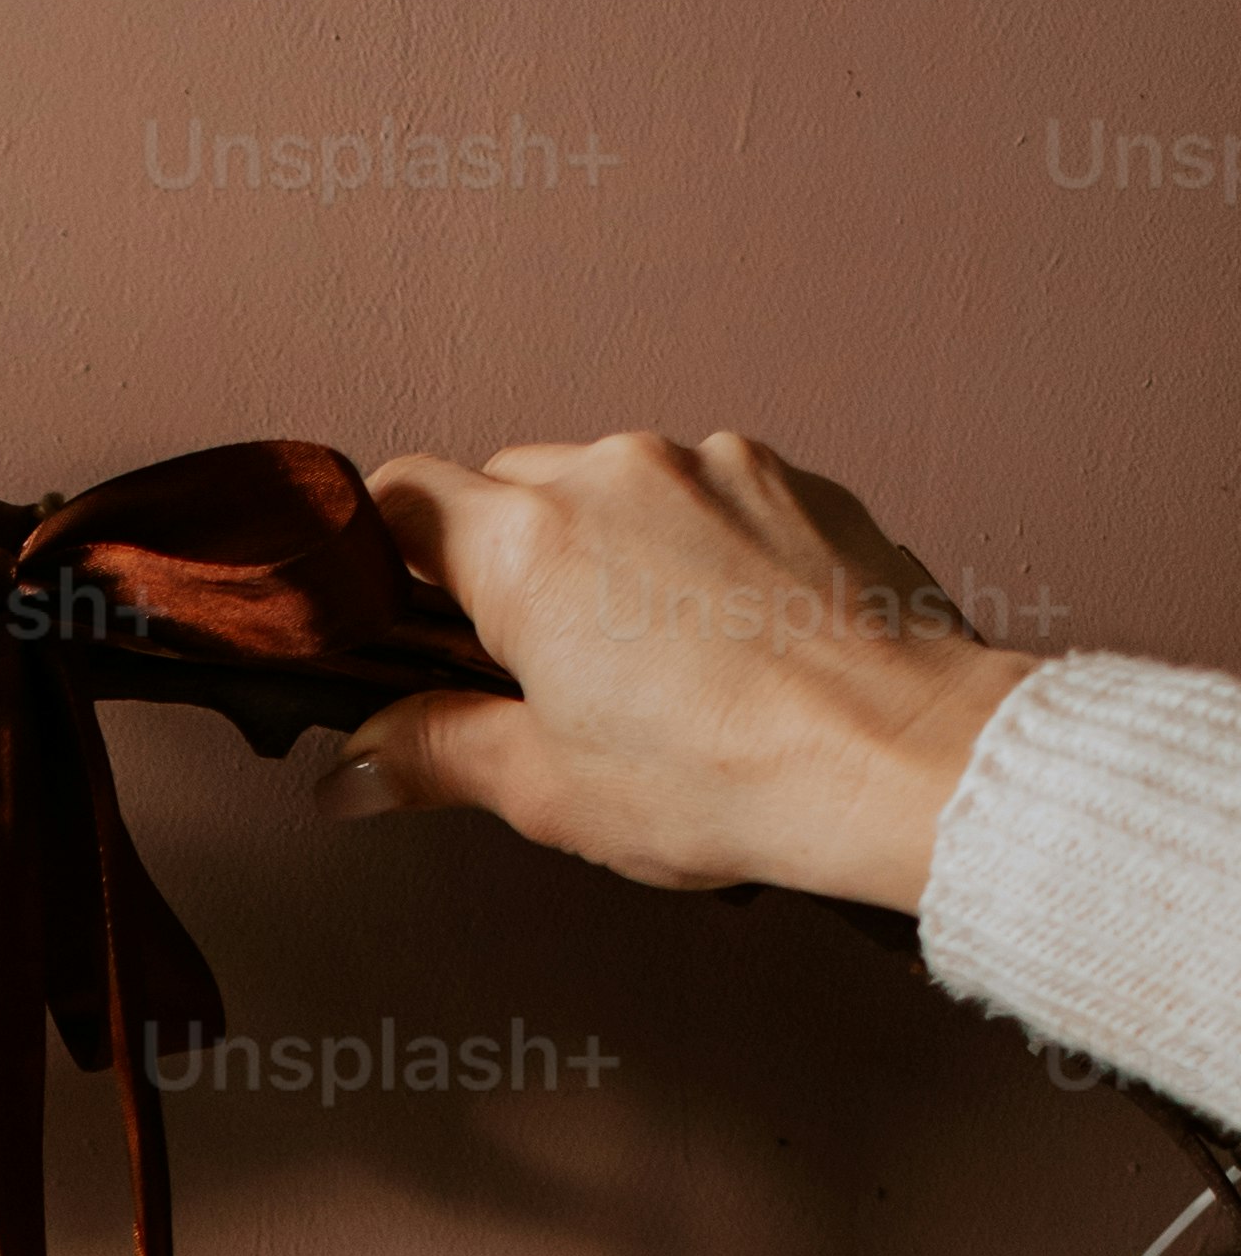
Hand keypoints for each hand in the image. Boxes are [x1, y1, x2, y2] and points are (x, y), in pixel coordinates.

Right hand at [322, 426, 1032, 909]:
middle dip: (501, 561)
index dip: (381, 553)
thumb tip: (354, 770)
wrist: (900, 754)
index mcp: (527, 547)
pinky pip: (705, 494)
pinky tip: (724, 635)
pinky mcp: (789, 479)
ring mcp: (710, 466)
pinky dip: (694, 548)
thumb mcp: (548, 789)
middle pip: (508, 488)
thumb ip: (433, 756)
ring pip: (611, 487)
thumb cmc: (732, 777)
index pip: (402, 499)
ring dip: (604, 550)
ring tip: (646, 658)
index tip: (393, 607)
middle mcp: (613, 476)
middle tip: (525, 662)